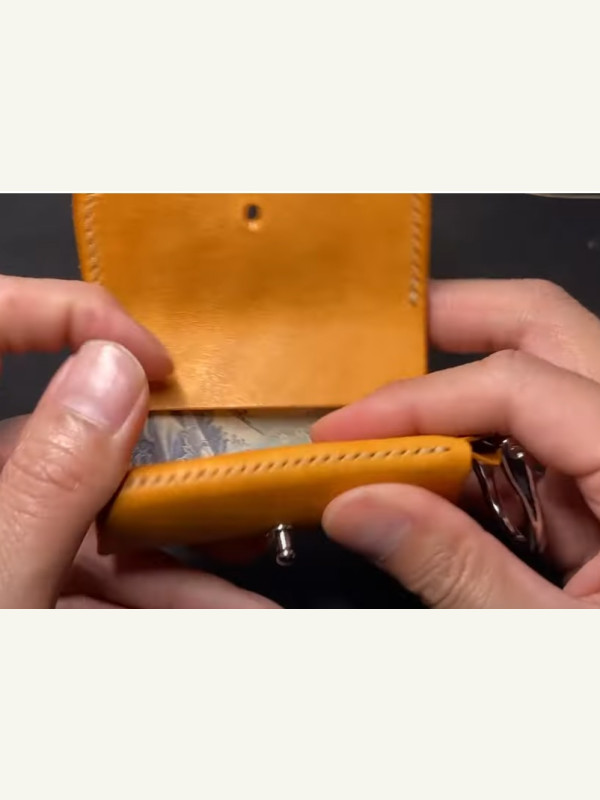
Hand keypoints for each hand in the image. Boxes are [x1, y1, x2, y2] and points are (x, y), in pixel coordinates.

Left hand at [0, 276, 275, 607]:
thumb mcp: (3, 588)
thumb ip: (49, 484)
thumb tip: (113, 374)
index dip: (68, 314)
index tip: (154, 358)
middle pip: (77, 441)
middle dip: (172, 473)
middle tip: (235, 470)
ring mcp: (11, 539)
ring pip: (106, 520)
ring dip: (189, 549)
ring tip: (252, 569)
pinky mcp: (35, 589)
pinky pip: (106, 578)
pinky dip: (168, 592)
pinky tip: (229, 607)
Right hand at [314, 279, 599, 607]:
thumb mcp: (550, 642)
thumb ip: (454, 568)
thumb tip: (359, 507)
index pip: (519, 386)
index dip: (417, 401)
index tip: (343, 431)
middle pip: (551, 329)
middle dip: (459, 320)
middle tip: (381, 338)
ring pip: (548, 369)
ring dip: (465, 377)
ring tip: (394, 399)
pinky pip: (538, 436)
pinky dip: (478, 443)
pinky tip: (431, 468)